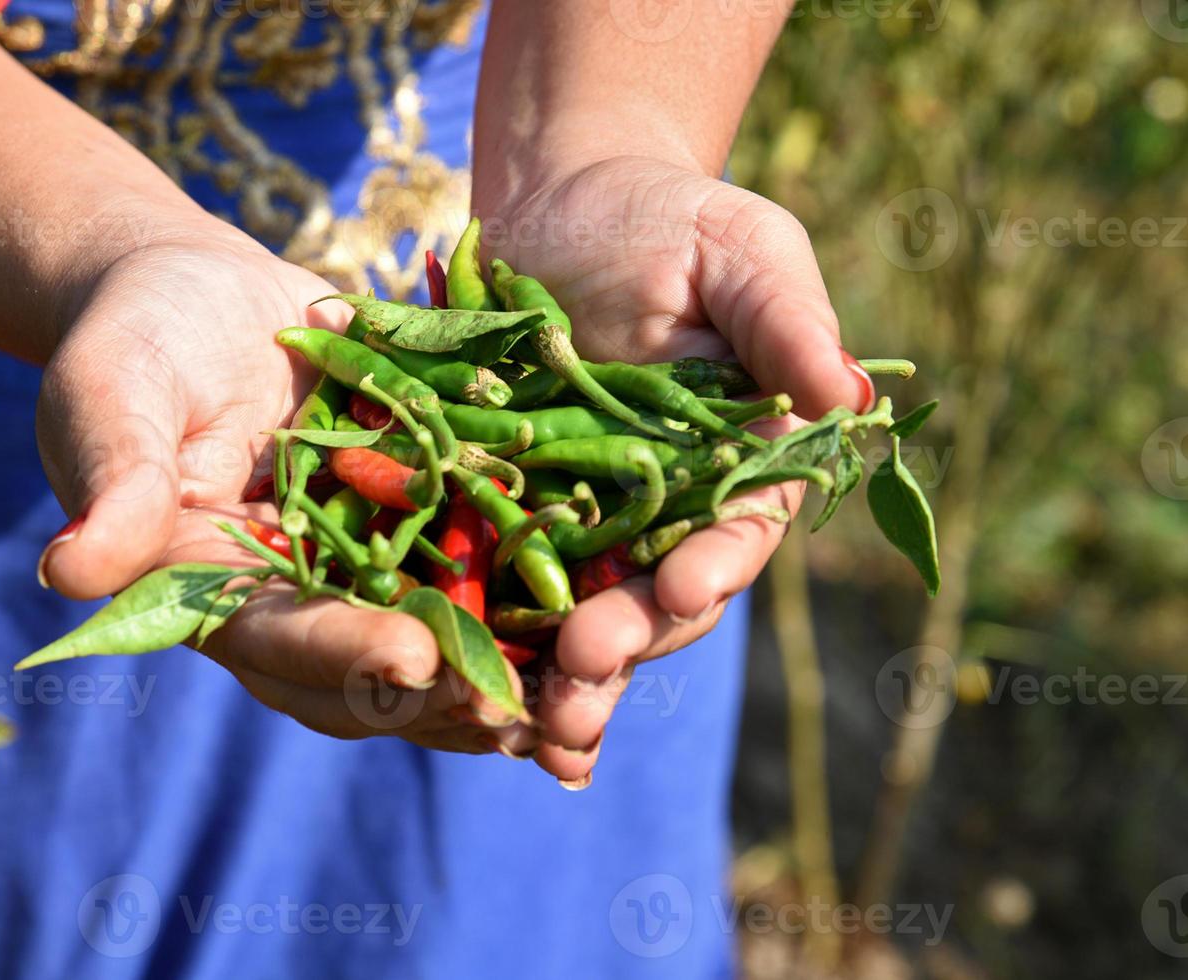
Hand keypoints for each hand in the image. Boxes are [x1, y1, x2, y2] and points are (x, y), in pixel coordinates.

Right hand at [34, 237, 532, 754]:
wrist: (199, 293)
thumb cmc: (136, 337)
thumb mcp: (112, 393)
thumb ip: (111, 480)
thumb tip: (71, 577)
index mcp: (213, 589)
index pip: (274, 638)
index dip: (340, 653)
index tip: (409, 655)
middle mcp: (293, 599)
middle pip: (366, 677)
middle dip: (443, 693)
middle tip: (522, 707)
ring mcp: (359, 570)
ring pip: (434, 646)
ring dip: (504, 676)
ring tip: (581, 694)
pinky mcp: (416, 525)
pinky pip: (475, 575)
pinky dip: (531, 603)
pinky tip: (604, 615)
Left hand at [477, 156, 874, 784]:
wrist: (558, 205)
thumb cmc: (666, 218)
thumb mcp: (740, 249)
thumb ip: (787, 321)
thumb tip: (850, 398)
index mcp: (737, 462)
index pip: (735, 533)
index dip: (712, 567)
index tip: (682, 589)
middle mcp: (666, 511)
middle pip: (655, 600)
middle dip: (624, 642)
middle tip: (581, 673)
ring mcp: (584, 521)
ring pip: (579, 615)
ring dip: (558, 675)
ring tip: (528, 722)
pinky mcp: (508, 513)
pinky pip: (499, 586)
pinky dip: (489, 638)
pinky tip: (466, 691)